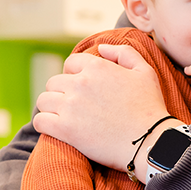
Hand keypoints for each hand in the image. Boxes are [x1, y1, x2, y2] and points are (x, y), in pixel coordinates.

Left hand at [35, 44, 169, 169]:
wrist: (149, 141)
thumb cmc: (150, 107)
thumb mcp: (145, 72)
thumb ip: (124, 53)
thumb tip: (101, 48)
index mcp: (97, 67)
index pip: (70, 63)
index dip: (74, 74)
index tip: (80, 87)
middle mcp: (80, 83)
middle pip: (54, 82)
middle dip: (62, 91)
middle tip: (73, 104)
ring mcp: (70, 106)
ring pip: (44, 100)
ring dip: (51, 107)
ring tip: (62, 116)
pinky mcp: (65, 129)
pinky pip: (40, 121)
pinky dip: (44, 123)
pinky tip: (55, 128)